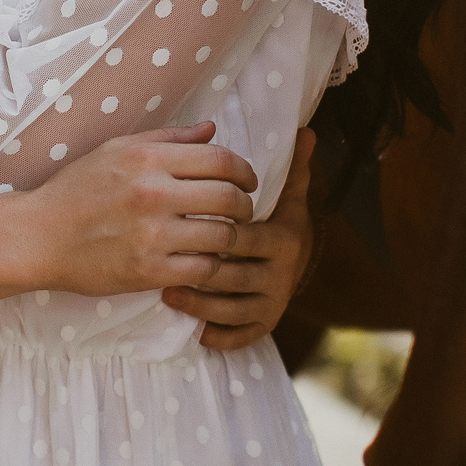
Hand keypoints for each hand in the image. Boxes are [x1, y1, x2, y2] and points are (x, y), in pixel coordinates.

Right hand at [24, 123, 260, 298]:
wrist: (39, 236)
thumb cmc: (78, 189)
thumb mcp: (117, 149)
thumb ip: (170, 138)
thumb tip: (212, 128)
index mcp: (149, 158)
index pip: (221, 160)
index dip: (245, 171)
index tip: (247, 181)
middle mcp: (154, 193)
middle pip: (229, 198)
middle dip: (245, 205)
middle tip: (242, 210)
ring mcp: (152, 235)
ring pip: (222, 236)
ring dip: (231, 237)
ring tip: (224, 236)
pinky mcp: (148, 271)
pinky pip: (203, 269)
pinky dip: (210, 265)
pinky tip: (202, 259)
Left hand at [164, 130, 315, 350]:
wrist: (295, 265)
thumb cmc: (275, 223)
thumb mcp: (284, 196)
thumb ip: (287, 167)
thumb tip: (306, 130)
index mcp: (284, 238)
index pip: (244, 236)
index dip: (212, 232)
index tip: (178, 223)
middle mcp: (283, 273)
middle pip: (233, 273)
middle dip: (198, 267)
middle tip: (159, 259)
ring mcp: (274, 302)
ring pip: (231, 307)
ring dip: (197, 302)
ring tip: (165, 290)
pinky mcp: (265, 325)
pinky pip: (238, 335)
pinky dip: (214, 333)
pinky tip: (189, 325)